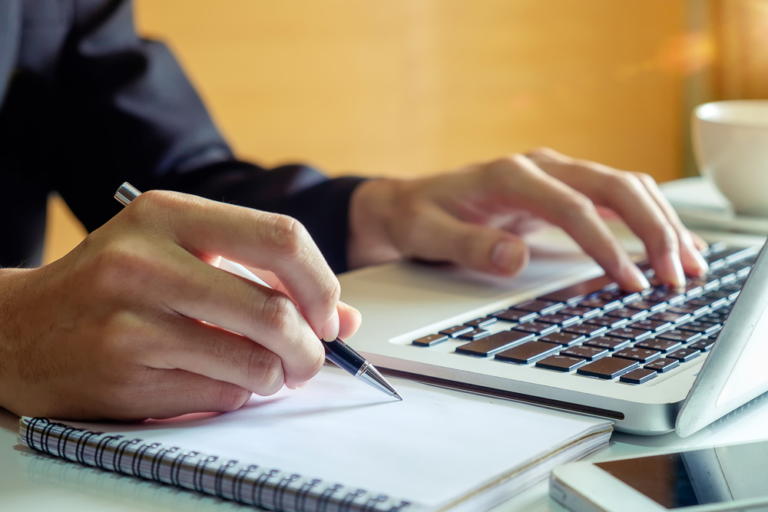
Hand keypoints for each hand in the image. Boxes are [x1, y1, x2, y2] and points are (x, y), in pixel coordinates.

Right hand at [0, 191, 360, 419]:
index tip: (329, 313)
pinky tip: (221, 381)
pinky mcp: (123, 371)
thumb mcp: (183, 256)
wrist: (19, 329)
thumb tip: (345, 317)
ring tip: (268, 372)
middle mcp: (147, 259)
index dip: (321, 284)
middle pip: (274, 310)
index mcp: (170, 214)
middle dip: (310, 347)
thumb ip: (265, 278)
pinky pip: (220, 394)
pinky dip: (238, 394)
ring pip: (253, 361)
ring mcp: (131, 318)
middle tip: (311, 358)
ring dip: (277, 376)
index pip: (282, 239)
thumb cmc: (112, 287)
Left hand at [348, 148, 707, 290]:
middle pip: (614, 185)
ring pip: (625, 186)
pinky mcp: (561, 190)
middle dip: (653, 228)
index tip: (628, 281)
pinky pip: (616, 197)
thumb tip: (515, 258)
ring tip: (687, 264)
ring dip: (661, 222)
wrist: (410, 202)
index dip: (604, 244)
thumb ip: (469, 245)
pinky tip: (668, 244)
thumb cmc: (419, 217)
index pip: (572, 206)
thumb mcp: (428, 234)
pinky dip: (647, 218)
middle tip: (675, 275)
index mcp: (509, 175)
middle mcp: (539, 167)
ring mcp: (554, 175)